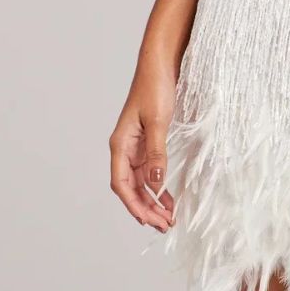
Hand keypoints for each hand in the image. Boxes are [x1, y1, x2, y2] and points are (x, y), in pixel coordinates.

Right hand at [109, 54, 177, 232]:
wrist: (160, 64)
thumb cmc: (155, 87)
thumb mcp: (157, 121)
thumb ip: (156, 153)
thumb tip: (155, 184)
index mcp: (120, 145)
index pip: (121, 184)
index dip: (134, 205)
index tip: (149, 221)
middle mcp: (125, 149)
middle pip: (130, 188)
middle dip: (145, 209)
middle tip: (164, 226)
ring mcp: (136, 146)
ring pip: (141, 183)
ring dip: (152, 201)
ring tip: (168, 218)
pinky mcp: (149, 142)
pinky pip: (150, 171)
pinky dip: (159, 187)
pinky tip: (169, 199)